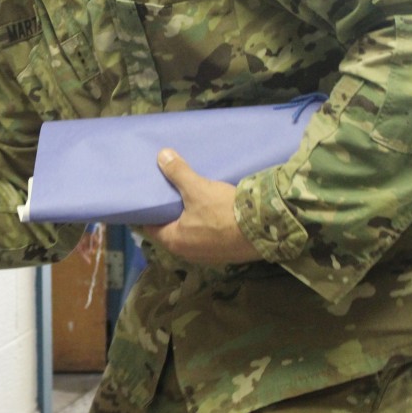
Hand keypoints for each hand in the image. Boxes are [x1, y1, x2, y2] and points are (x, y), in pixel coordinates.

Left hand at [141, 149, 260, 264]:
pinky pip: (209, 240)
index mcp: (174, 241)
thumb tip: (161, 155)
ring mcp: (208, 257)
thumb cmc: (224, 212)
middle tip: (168, 198)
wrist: (264, 230)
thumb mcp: (198, 189)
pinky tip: (212, 215)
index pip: (150, 229)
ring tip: (189, 204)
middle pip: (171, 233)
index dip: (148, 214)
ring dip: (190, 224)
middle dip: (170, 217)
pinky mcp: (226, 255)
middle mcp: (187, 254)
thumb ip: (178, 173)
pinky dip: (207, 229)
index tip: (147, 202)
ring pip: (191, 237)